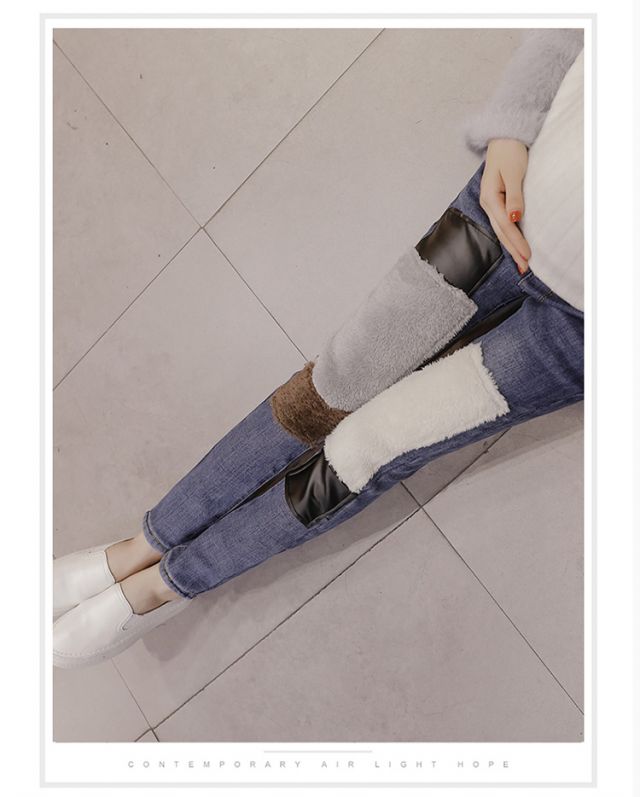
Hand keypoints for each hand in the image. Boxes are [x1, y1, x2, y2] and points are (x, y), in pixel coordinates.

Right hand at [480, 138, 531, 273]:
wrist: (503, 139)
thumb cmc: (509, 152)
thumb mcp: (514, 172)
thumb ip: (514, 196)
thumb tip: (514, 218)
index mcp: (490, 198)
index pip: (505, 226)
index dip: (516, 241)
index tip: (528, 255)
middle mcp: (487, 203)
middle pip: (501, 232)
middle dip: (513, 251)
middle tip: (525, 267)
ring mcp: (490, 204)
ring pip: (501, 230)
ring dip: (511, 247)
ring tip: (521, 262)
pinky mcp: (496, 202)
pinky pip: (502, 224)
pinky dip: (510, 236)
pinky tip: (514, 245)